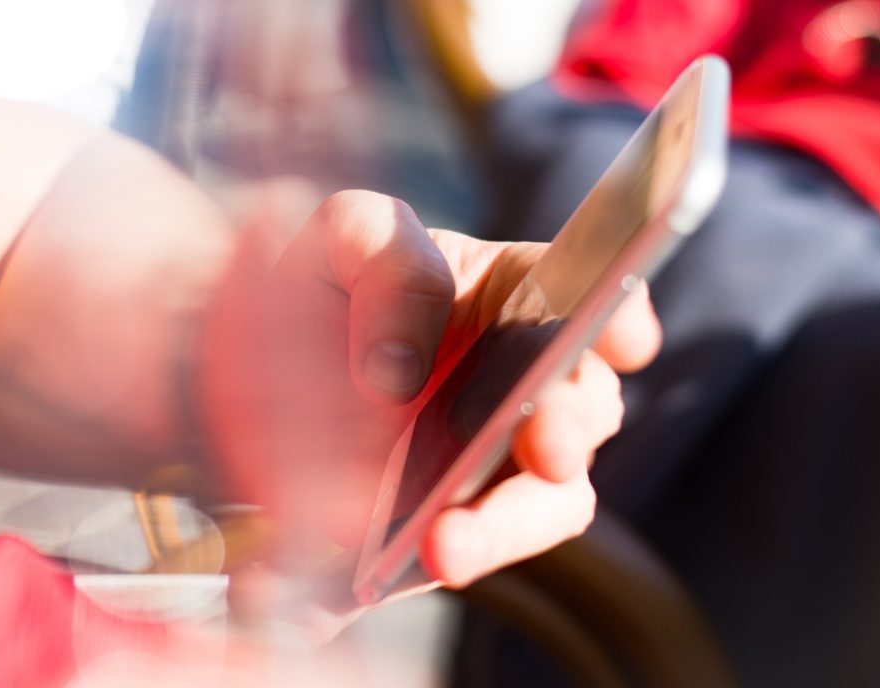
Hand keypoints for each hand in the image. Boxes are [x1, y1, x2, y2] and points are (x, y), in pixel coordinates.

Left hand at [198, 189, 660, 587]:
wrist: (253, 365)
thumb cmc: (319, 286)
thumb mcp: (343, 241)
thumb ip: (389, 271)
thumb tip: (399, 375)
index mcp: (517, 293)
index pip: (590, 293)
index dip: (620, 313)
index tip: (627, 337)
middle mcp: (524, 380)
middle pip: (582, 407)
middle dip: (568, 428)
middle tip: (545, 447)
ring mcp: (495, 459)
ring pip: (545, 500)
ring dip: (504, 524)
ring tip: (443, 545)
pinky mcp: (451, 520)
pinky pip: (462, 550)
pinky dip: (428, 565)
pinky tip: (366, 583)